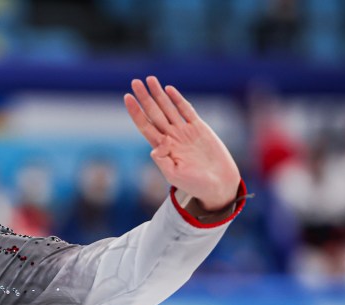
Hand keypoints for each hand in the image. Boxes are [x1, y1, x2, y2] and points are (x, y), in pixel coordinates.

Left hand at [124, 76, 240, 211]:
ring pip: (168, 108)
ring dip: (158, 94)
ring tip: (149, 79)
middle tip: (134, 82)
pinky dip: (178, 99)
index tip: (127, 98)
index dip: (136, 112)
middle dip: (144, 97)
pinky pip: (186, 110)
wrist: (217, 184)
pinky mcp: (199, 128)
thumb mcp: (174, 175)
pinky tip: (169, 90)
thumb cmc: (194, 184)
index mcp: (162, 148)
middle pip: (154, 113)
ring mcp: (184, 131)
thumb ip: (163, 161)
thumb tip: (155, 146)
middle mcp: (171, 137)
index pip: (145, 126)